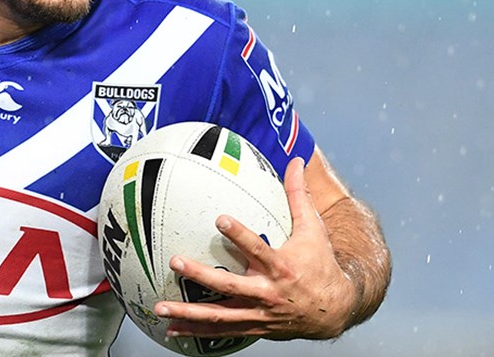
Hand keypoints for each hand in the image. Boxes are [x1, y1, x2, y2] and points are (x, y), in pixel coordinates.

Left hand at [155, 157, 358, 339]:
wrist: (333, 311)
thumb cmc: (321, 265)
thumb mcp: (314, 230)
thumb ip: (299, 196)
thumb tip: (296, 162)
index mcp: (282, 267)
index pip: (258, 249)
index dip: (240, 235)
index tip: (220, 219)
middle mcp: (267, 293)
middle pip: (230, 285)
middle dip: (201, 275)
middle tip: (175, 262)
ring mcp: (259, 313)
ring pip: (220, 315)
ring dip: (188, 313)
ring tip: (160, 307)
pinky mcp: (253, 327)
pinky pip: (221, 331)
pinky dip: (196, 332)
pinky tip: (171, 329)